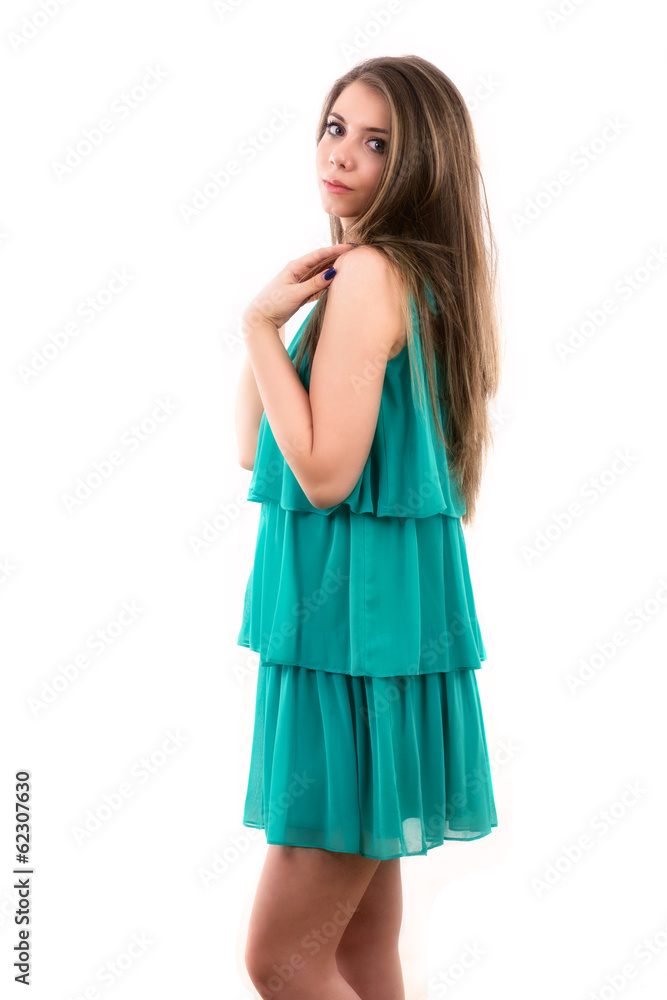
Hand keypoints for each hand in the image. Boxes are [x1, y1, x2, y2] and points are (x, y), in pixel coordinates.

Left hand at [241, 243, 355, 333]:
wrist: (261, 318)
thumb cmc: (274, 304)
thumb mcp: (295, 294)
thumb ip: (313, 284)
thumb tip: (331, 273)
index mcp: (295, 267)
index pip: (319, 255)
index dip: (335, 250)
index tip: (350, 247)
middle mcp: (298, 271)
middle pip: (322, 261)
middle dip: (337, 256)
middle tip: (355, 253)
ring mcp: (300, 281)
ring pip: (321, 273)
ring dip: (334, 269)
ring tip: (350, 266)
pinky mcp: (302, 292)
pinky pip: (318, 285)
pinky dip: (328, 283)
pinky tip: (337, 283)